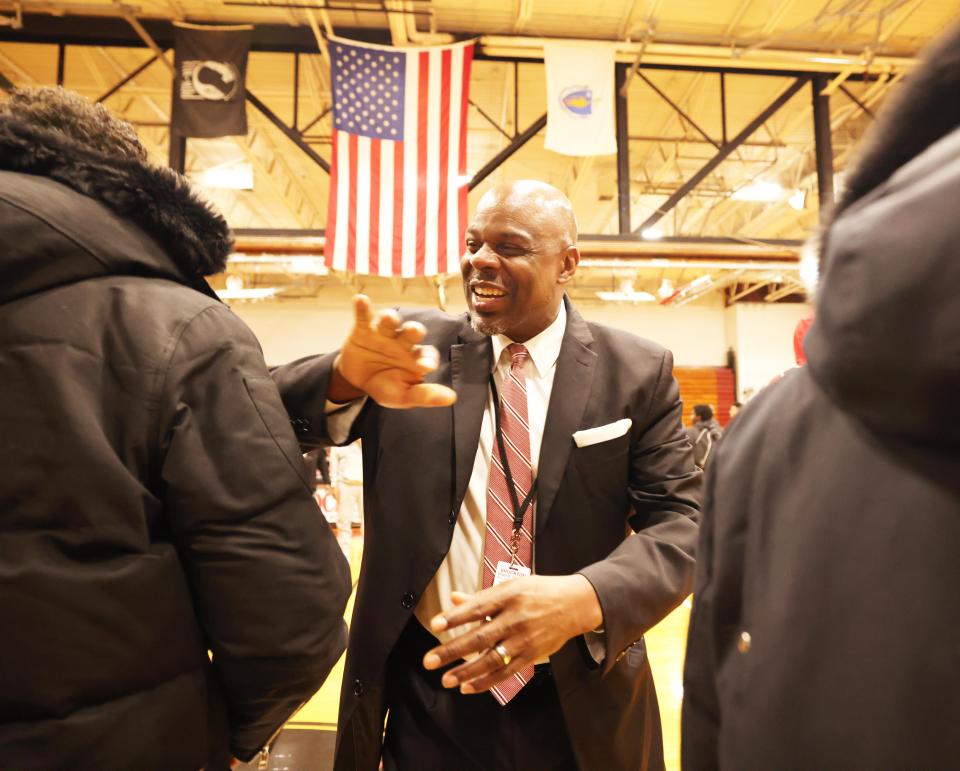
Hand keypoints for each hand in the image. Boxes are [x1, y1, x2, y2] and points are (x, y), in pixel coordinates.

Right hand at [328, 295, 456, 408]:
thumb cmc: (386, 386)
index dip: (428, 359)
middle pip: (411, 332)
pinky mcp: (364, 329)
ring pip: (390, 322)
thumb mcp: (403, 396)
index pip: (427, 355)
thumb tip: (451, 398)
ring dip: (390, 318)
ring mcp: (384, 334)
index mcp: (416, 357)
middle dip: (413, 330)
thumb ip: (424, 396)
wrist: (357, 381)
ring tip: (390, 318)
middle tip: (413, 330)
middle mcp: (403, 342)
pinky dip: (362, 308)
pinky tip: (360, 300)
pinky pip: (364, 316)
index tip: (425, 368)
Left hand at [422, 574, 602, 693]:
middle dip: (453, 651)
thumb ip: (482, 597)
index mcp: (509, 596)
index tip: (435, 626)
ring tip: (446, 680)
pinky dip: (486, 682)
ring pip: (492, 659)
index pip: (478, 608)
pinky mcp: (531, 655)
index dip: (455, 617)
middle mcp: (516, 618)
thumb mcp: (511, 586)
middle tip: (430, 660)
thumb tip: (453, 599)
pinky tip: (467, 688)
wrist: (574, 605)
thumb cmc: (538, 592)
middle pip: (480, 637)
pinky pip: (506, 672)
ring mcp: (524, 639)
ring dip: (466, 672)